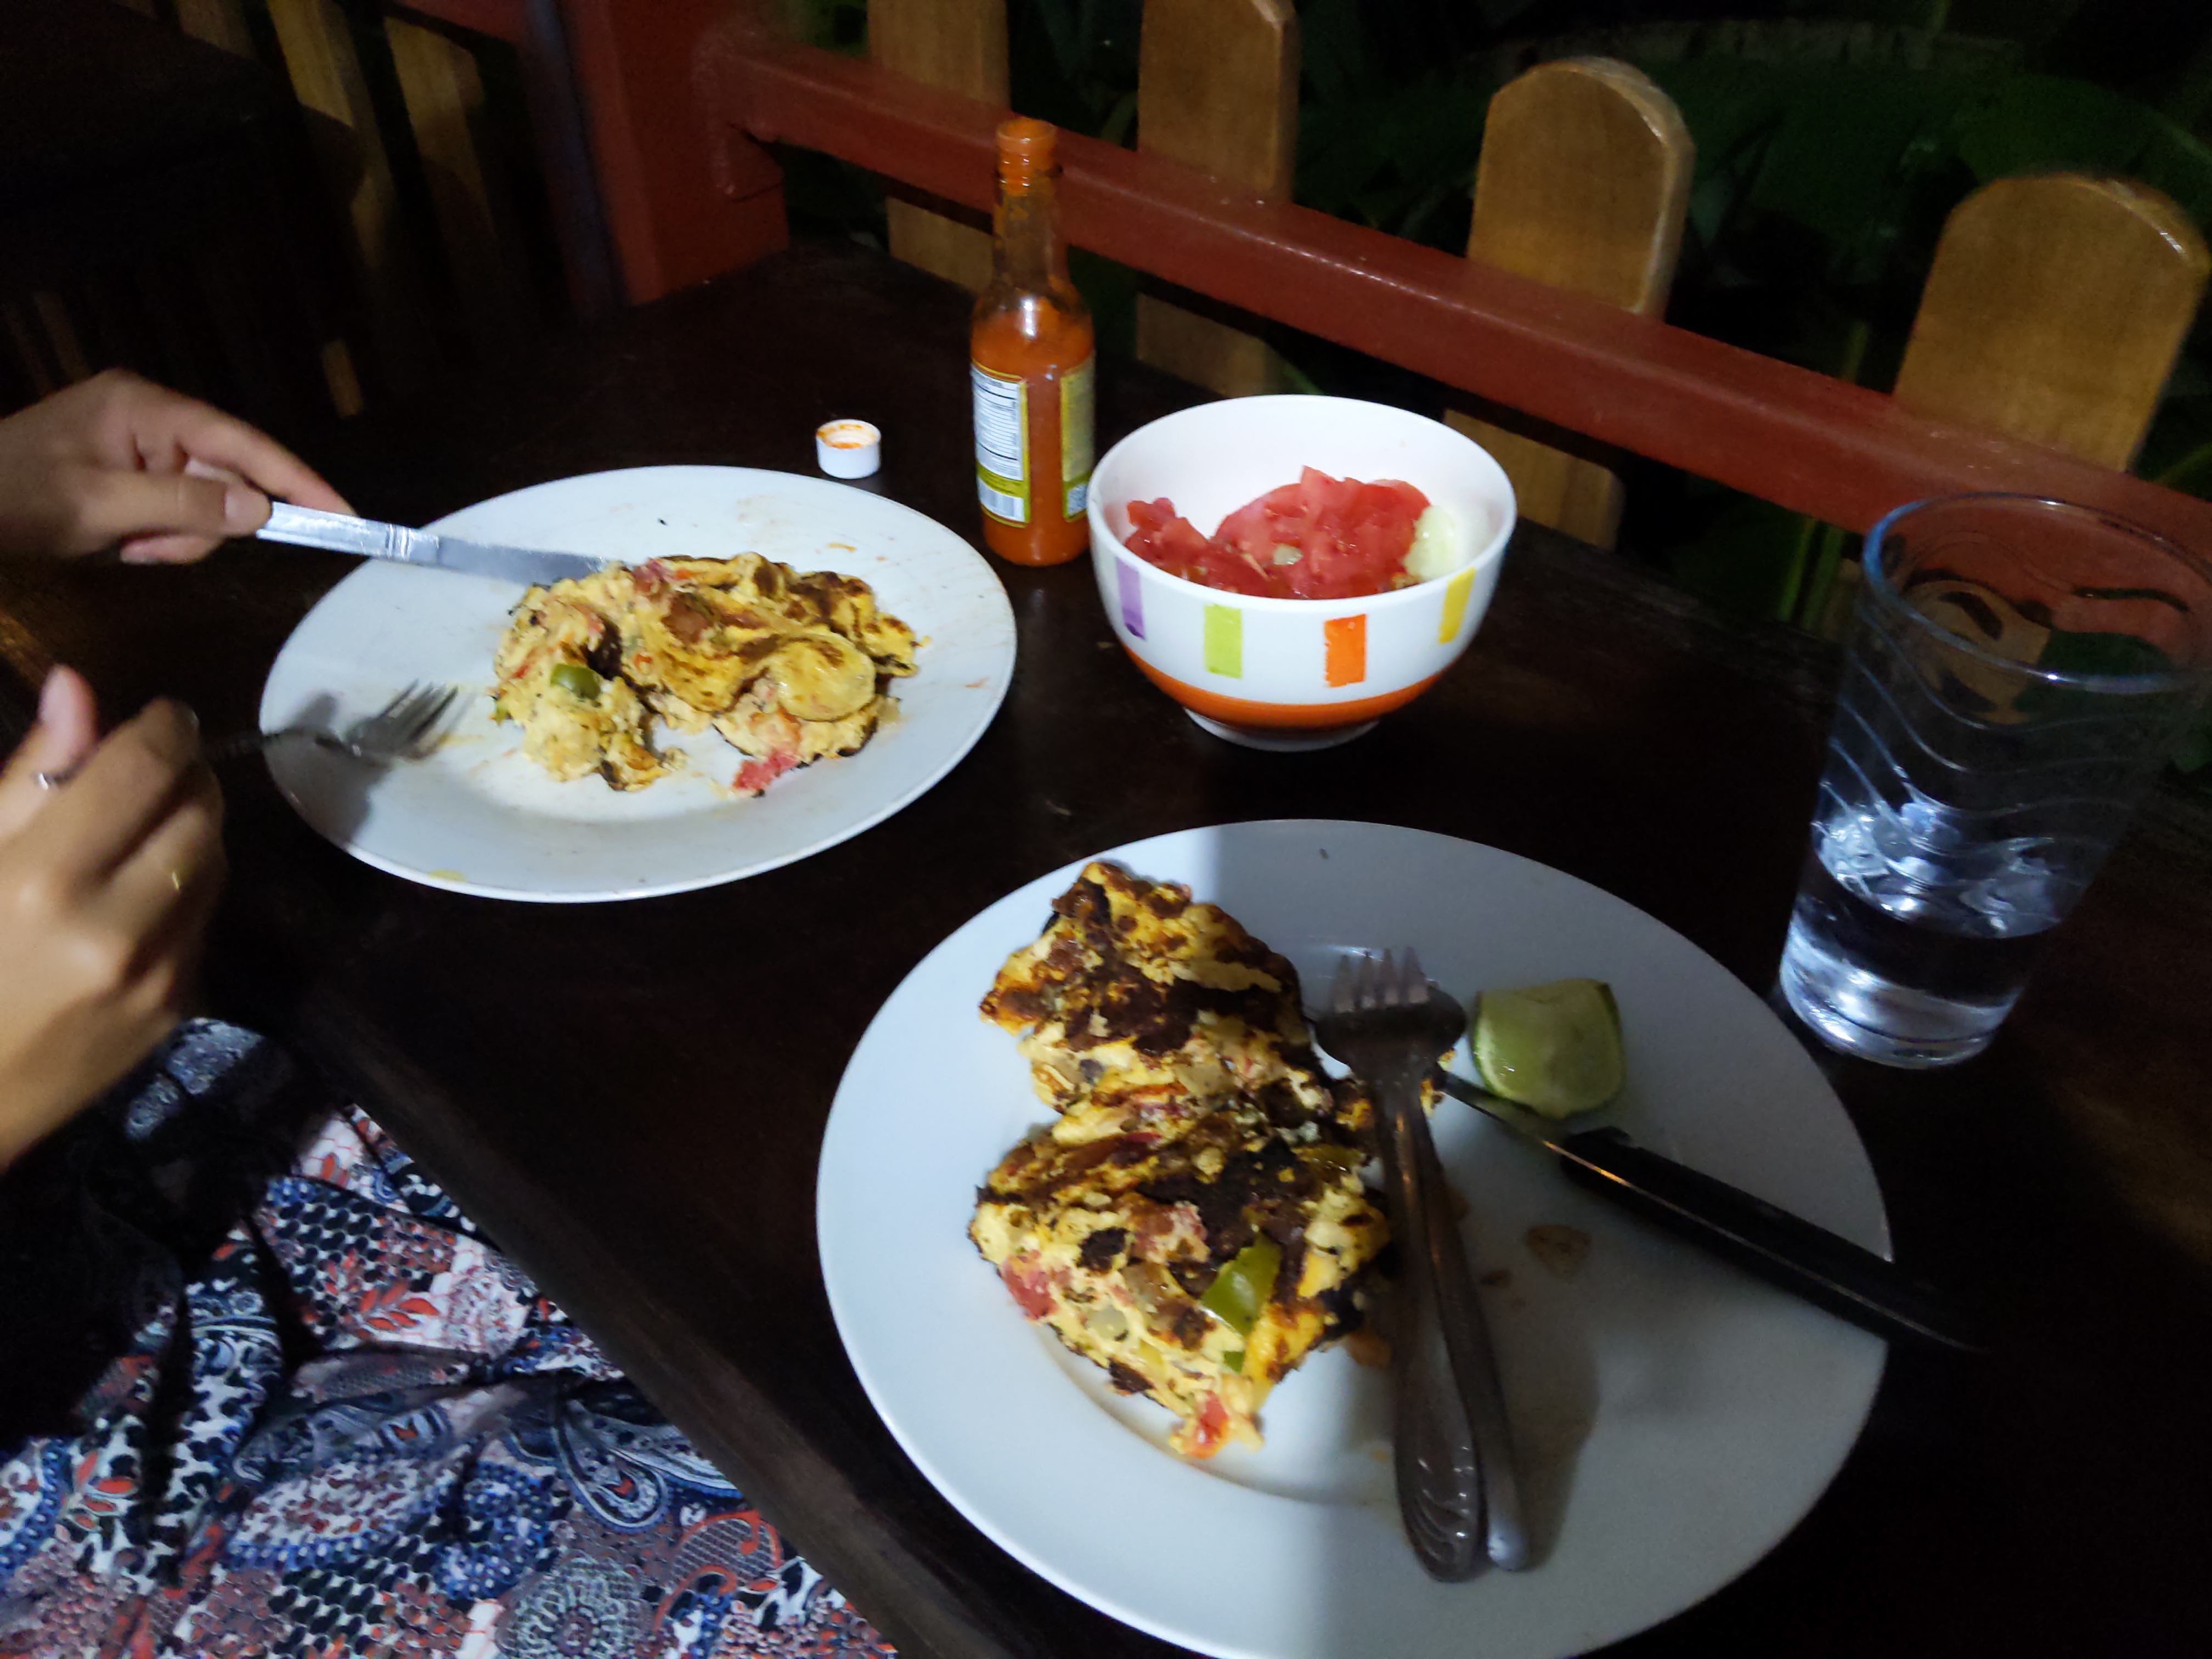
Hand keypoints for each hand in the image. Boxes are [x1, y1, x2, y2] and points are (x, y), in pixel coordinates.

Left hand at [0, 370, 350, 563]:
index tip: (344, 517)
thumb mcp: (99, 506)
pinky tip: (118, 542)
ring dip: (172, 538)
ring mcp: (141, 442)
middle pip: (225, 479)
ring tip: (123, 547)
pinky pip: (175, 509)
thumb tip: (261, 508)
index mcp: (147, 408)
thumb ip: (185, 505)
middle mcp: (152, 416)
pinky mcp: (131, 467)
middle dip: (198, 525)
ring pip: (204, 503)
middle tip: (145, 548)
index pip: (243, 443)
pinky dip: (155, 536)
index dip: (298, 481)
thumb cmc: (17, 497)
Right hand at [0, 667, 225, 1172]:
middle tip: (151, 769)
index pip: (144, 769)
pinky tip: (135, 894)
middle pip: (199, 811)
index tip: (163, 714)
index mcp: (44, 882)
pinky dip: (185, 888)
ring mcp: (157, 974)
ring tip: (139, 829)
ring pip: (216, 861)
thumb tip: (77, 688)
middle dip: (185, 777)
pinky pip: (205, 918)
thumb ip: (25, 779)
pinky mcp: (178, 1007)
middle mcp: (115, 928)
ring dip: (192, 830)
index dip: (164, 727)